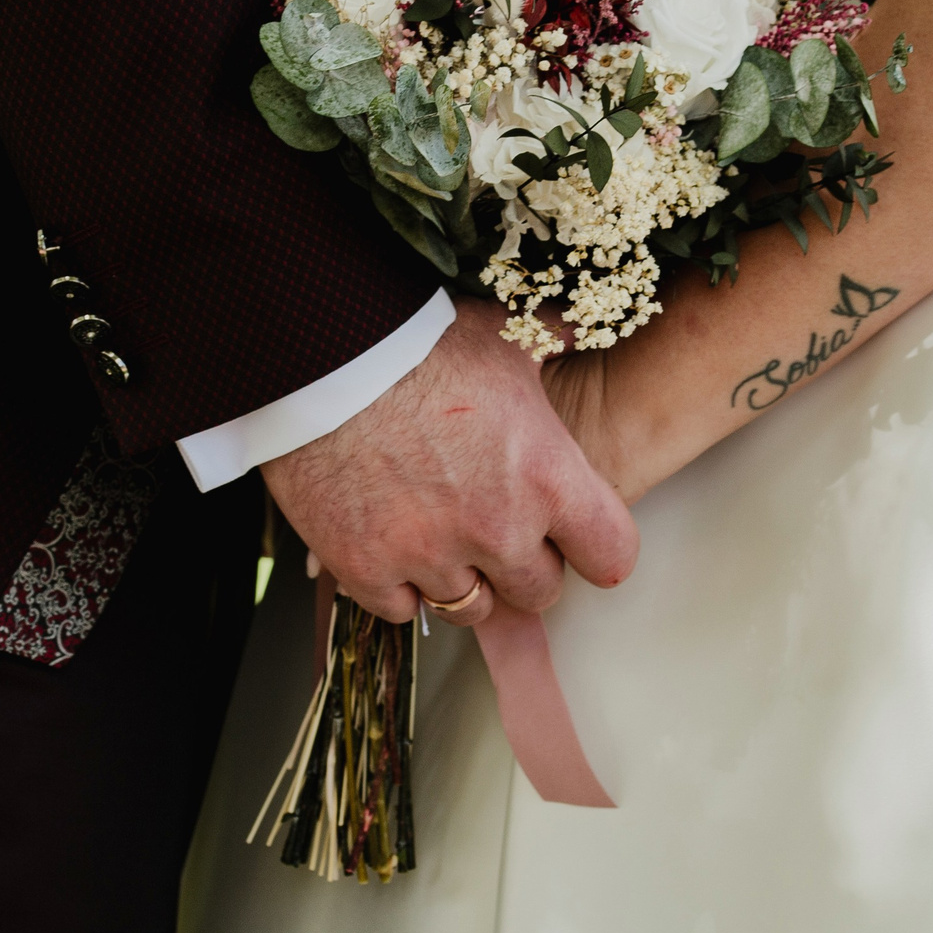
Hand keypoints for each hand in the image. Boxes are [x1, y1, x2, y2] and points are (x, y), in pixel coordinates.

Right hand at [260, 298, 638, 627]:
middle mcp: (497, 530)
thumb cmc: (419, 341)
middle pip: (541, 590)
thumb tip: (583, 324)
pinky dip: (400, 584)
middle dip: (524, 563)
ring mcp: (431, 556)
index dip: (595, 545)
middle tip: (497, 525)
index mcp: (547, 478)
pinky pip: (403, 608)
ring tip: (443, 535)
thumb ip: (552, 339)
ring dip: (464, 578)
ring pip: (471, 608)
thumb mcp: (504, 334)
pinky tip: (393, 543)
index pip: (610, 555)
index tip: (577, 536)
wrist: (322, 357)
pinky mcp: (367, 570)